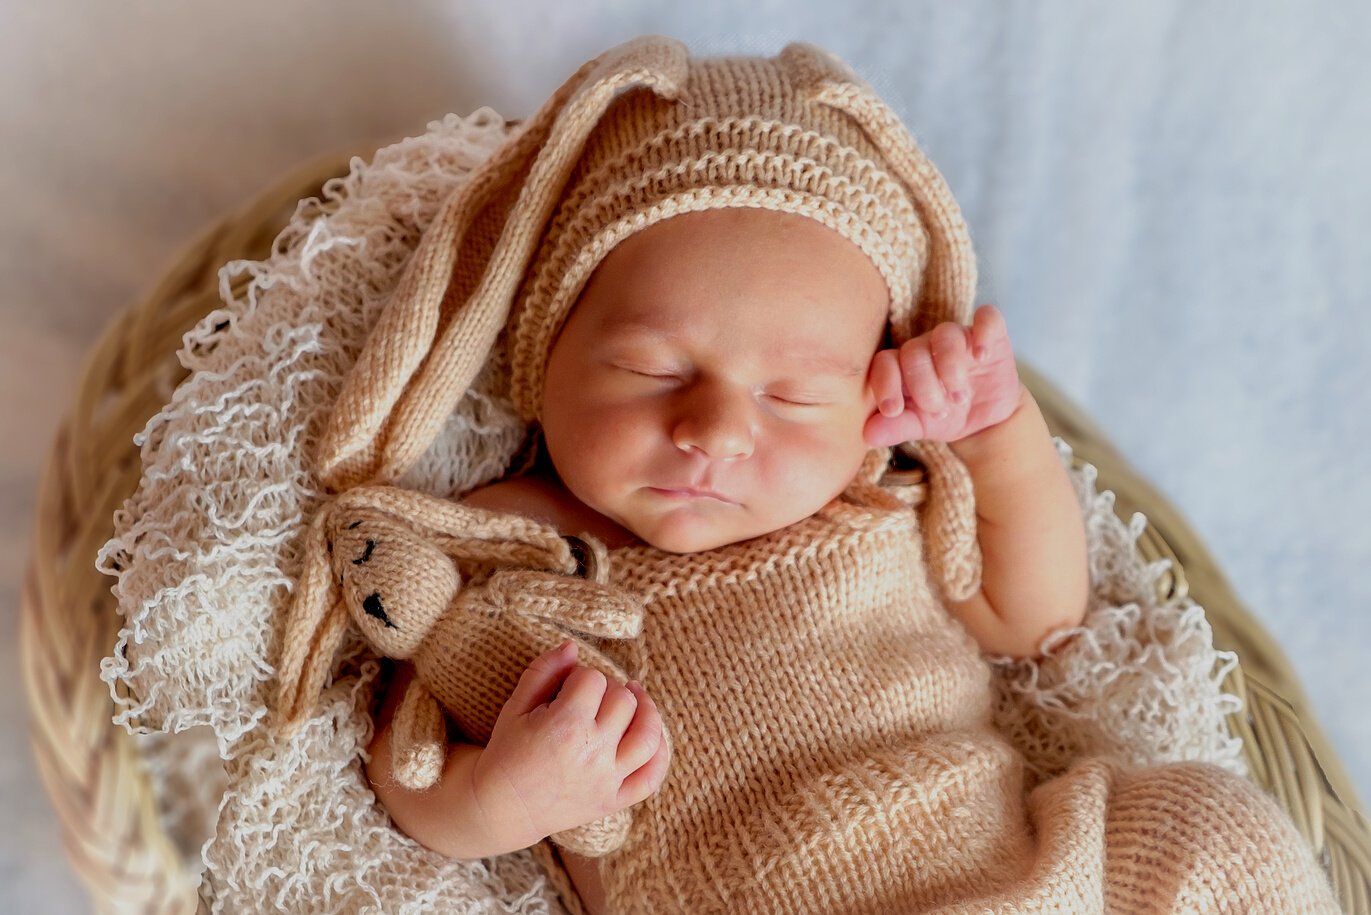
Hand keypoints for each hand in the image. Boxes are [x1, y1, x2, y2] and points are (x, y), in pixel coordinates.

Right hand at [470, 641, 669, 846]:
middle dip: (608, 690)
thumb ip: (544, 671)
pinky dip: (660, 754)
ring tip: (634, 698)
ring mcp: (608, 779)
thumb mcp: (516, 706)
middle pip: (623, 701)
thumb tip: (573, 647)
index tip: (566, 688)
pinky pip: (651, 777)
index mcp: (566, 726)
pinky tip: (651, 735)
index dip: (579, 677)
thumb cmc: (507, 753)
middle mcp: (593, 753)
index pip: (593, 680)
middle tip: (588, 698)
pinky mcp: (614, 800)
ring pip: (647, 734)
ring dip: (646, 711)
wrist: (502, 808)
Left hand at [864, 304, 1021, 446]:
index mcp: (902, 365)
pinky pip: (987, 318)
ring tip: (959, 398)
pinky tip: (982, 356)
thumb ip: (895, 427)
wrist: (986, 420)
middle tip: (938, 410)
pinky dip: (984, 333)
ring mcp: (958, 337)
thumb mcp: (920, 427)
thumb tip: (868, 436)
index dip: (885, 383)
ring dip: (950, 366)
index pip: (885, 362)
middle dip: (923, 384)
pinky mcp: (989, 334)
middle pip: (914, 350)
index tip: (893, 410)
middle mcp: (926, 346)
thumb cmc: (945, 418)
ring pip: (946, 334)